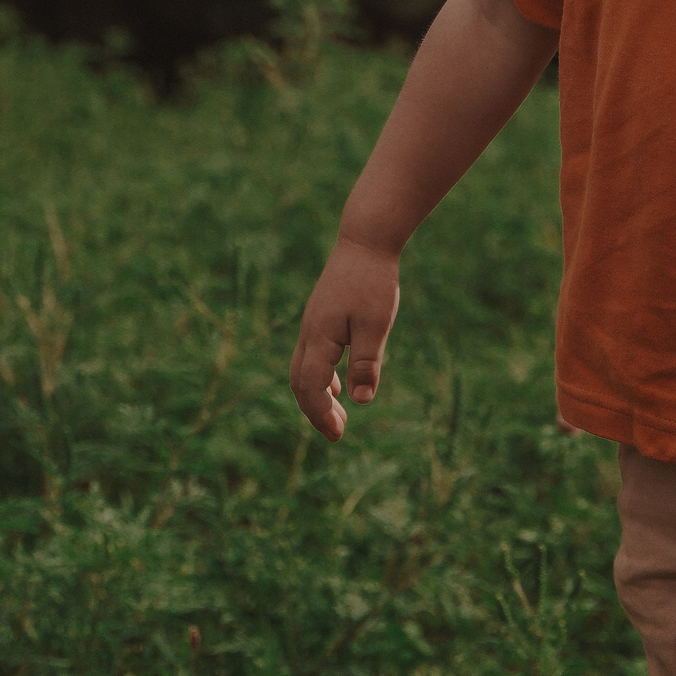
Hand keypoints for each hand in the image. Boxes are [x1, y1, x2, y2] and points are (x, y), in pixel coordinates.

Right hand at [288, 236, 401, 441]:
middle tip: (337, 434)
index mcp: (319, 338)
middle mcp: (309, 333)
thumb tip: (362, 401)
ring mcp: (313, 324)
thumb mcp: (375, 326)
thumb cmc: (372, 282)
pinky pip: (312, 356)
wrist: (366, 240)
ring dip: (318, 396)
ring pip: (303, 370)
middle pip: (300, 383)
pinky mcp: (321, 317)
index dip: (321, 414)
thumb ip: (366, 363)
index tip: (338, 435)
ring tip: (339, 417)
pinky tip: (338, 386)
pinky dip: (321, 377)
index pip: (310, 387)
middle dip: (315, 411)